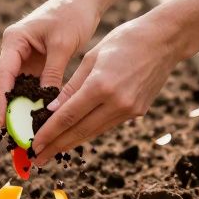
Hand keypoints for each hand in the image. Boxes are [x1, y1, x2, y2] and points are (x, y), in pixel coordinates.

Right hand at [0, 0, 100, 124]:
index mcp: (13, 40)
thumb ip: (52, 74)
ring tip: (23, 133)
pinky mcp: (37, 62)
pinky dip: (33, 101)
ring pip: (18, 88)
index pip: (3, 75)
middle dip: (9, 110)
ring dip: (20, 108)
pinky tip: (38, 118)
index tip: (3, 122)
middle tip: (13, 135)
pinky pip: (31, 85)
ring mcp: (24, 56)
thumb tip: (46, 104)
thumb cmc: (72, 15)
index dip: (2, 101)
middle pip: (6, 85)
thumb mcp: (62, 45)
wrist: (83, 0)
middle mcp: (15, 49)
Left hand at [31, 12, 183, 165]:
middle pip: (80, 130)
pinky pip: (107, 125)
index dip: (49, 133)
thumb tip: (51, 111)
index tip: (34, 145)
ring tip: (52, 152)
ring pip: (93, 131)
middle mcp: (117, 102)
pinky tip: (75, 136)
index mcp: (101, 85)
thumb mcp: (91, 57)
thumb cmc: (124, 40)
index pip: (68, 116)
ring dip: (71, 143)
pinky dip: (89, 131)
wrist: (164, 41)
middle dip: (56, 146)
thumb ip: (71, 86)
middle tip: (38, 159)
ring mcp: (129, 110)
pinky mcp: (137, 112)